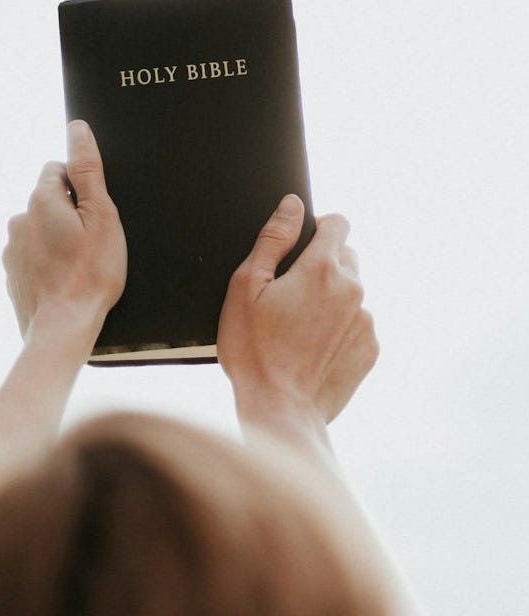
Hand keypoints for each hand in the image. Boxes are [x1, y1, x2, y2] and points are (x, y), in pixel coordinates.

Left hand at [3, 120, 126, 345]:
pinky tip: (64, 281)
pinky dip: (47, 264)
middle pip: (47, 202)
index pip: (57, 170)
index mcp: (41, 200)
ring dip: (56, 240)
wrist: (63, 328)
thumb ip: (87, 170)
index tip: (93, 214)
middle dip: (67, 215)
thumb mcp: (101, 217)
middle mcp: (19, 220)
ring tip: (78, 267)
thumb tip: (77, 129)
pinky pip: (32, 258)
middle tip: (91, 243)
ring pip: (39, 231)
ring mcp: (12, 249)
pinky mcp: (11, 275)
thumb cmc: (89, 275)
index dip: (80, 188)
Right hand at [217, 194, 378, 424]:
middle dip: (322, 267)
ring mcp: (365, 320)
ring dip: (331, 300)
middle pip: (346, 257)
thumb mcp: (245, 288)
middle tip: (289, 296)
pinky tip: (312, 349)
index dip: (318, 227)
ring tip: (298, 329)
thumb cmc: (254, 352)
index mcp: (321, 269)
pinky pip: (357, 325)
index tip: (301, 245)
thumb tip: (292, 206)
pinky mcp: (370, 348)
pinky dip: (339, 329)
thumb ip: (272, 240)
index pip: (337, 223)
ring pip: (352, 293)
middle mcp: (353, 289)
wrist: (279, 410)